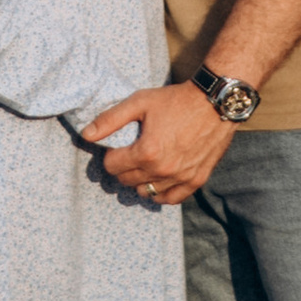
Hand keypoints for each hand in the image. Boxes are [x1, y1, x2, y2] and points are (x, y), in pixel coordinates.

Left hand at [82, 80, 233, 205]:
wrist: (215, 103)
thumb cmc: (176, 100)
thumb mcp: (140, 102)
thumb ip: (110, 119)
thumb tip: (86, 135)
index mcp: (146, 152)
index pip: (112, 166)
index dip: (111, 155)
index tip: (118, 147)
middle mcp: (162, 170)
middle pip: (127, 181)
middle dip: (123, 168)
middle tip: (129, 155)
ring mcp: (181, 177)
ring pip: (146, 192)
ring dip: (140, 181)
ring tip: (144, 166)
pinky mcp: (196, 180)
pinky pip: (171, 199)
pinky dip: (161, 194)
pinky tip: (158, 181)